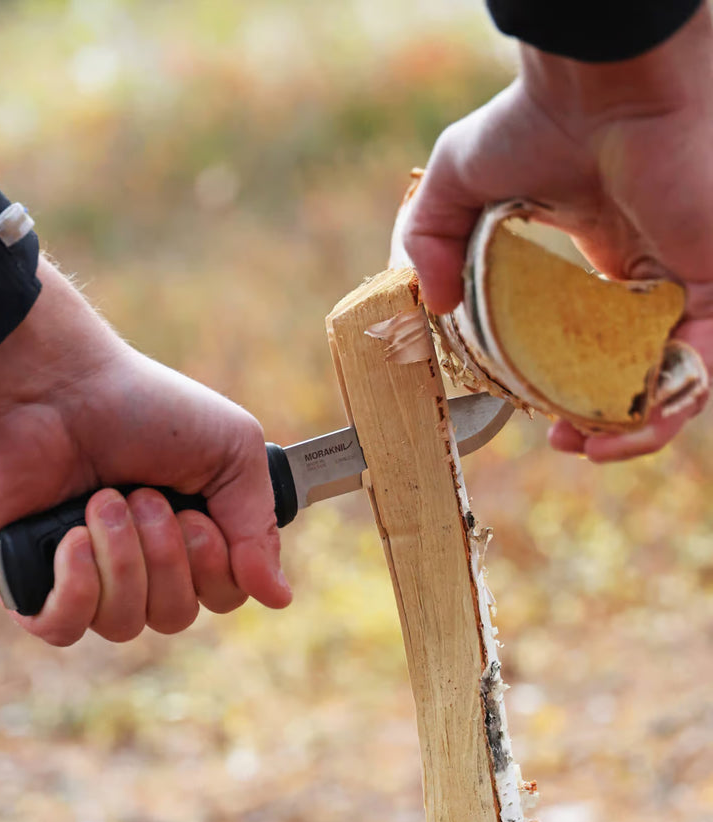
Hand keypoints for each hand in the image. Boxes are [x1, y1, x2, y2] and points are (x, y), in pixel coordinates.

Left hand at [0, 258, 291, 644]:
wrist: (52, 383)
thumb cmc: (140, 404)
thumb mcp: (232, 450)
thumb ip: (260, 526)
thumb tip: (278, 596)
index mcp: (187, 536)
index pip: (221, 597)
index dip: (216, 570)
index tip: (198, 518)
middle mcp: (137, 563)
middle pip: (174, 616)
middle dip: (166, 555)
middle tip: (144, 495)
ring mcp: (81, 576)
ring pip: (123, 624)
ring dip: (121, 557)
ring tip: (102, 501)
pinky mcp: (27, 582)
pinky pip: (62, 627)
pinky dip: (75, 587)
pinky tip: (70, 540)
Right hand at [404, 4, 712, 460]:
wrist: (597, 80)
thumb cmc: (533, 116)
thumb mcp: (454, 185)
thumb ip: (429, 243)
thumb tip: (432, 306)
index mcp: (605, 257)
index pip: (598, 341)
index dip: (570, 387)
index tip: (538, 414)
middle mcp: (650, 273)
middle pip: (637, 369)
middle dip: (604, 418)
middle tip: (568, 439)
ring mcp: (685, 279)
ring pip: (675, 378)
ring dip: (637, 427)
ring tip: (594, 447)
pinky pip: (703, 365)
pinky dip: (668, 404)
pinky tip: (624, 429)